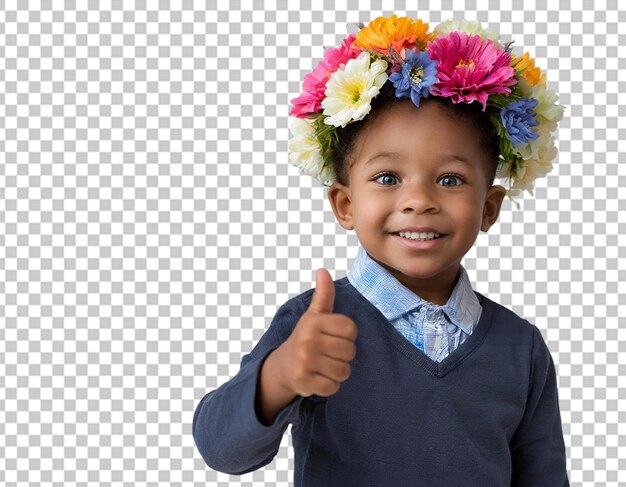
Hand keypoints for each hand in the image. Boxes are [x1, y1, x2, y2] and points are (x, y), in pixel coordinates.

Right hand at [276, 268, 357, 397]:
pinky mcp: (304, 382)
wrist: (283, 366)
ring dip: (338, 371)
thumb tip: (323, 270)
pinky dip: (329, 385)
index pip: (351, 328)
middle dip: (343, 355)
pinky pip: (333, 387)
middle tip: (328, 353)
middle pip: (350, 351)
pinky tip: (318, 377)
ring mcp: (305, 362)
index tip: (334, 336)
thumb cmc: (306, 337)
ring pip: (344, 370)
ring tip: (324, 365)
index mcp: (314, 321)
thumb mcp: (314, 315)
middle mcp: (308, 340)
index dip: (347, 335)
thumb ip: (324, 295)